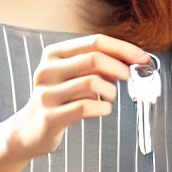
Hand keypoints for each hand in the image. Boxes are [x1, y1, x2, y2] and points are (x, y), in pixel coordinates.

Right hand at [6, 34, 149, 158]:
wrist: (29, 130)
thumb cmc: (60, 98)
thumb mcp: (74, 75)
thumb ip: (97, 65)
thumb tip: (132, 60)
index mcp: (54, 53)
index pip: (95, 41)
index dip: (122, 48)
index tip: (142, 57)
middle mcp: (47, 70)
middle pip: (93, 58)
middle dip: (120, 67)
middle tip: (130, 77)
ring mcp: (46, 94)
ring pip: (92, 83)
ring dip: (110, 91)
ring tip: (109, 98)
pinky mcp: (49, 117)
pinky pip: (86, 107)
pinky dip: (103, 108)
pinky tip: (103, 110)